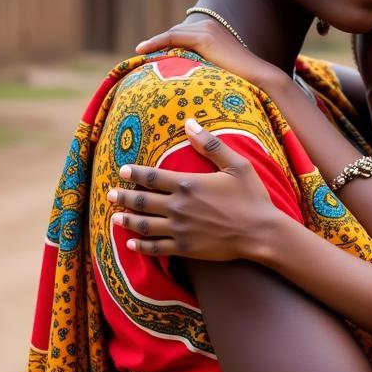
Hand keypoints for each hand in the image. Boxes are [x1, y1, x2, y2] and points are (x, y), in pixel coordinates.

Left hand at [107, 119, 279, 260]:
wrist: (261, 233)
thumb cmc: (252, 197)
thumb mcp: (236, 165)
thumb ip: (210, 145)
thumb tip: (189, 123)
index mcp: (188, 184)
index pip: (152, 177)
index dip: (134, 173)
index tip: (122, 170)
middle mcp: (178, 206)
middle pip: (141, 201)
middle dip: (123, 196)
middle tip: (110, 193)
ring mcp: (180, 229)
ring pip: (144, 224)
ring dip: (126, 220)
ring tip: (115, 217)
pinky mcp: (185, 248)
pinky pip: (156, 248)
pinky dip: (141, 246)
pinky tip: (132, 243)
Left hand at [136, 18, 280, 90]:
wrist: (259, 78)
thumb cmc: (243, 80)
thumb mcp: (219, 69)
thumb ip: (205, 65)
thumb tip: (188, 75)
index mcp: (214, 31)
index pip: (183, 34)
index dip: (166, 43)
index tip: (150, 54)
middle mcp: (210, 26)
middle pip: (175, 32)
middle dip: (159, 42)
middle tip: (142, 55)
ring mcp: (207, 29)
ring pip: (172, 34)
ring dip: (155, 43)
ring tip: (140, 54)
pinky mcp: (204, 37)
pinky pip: (172, 37)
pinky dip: (156, 42)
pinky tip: (143, 50)